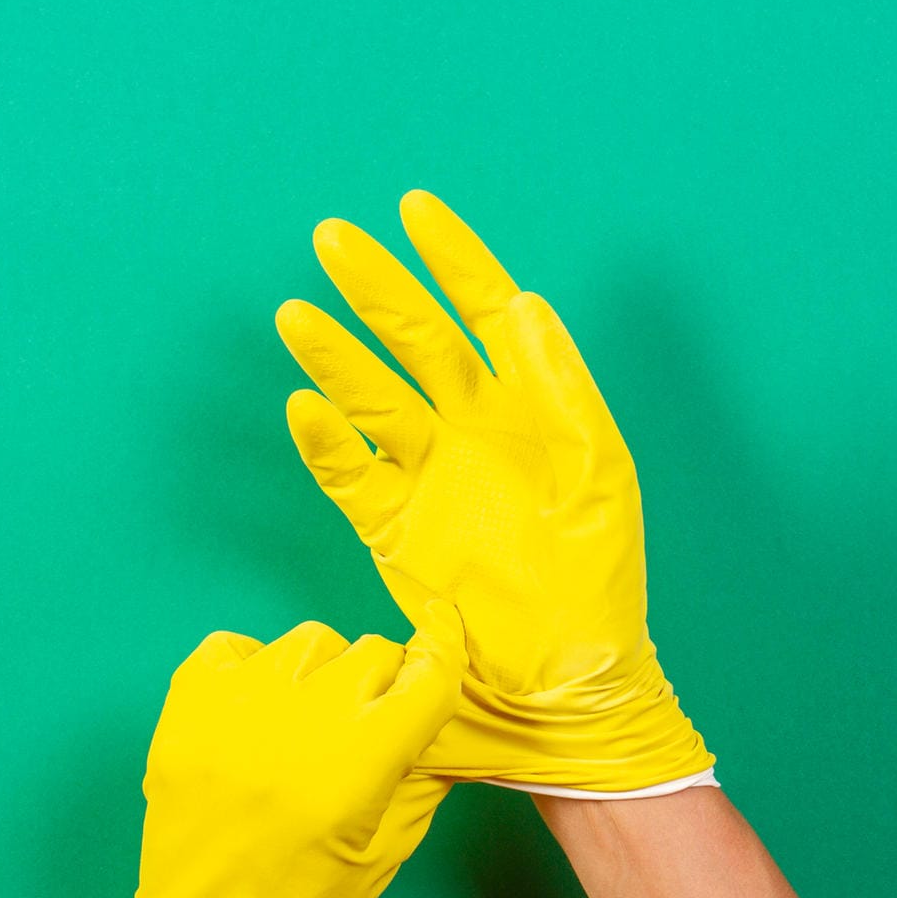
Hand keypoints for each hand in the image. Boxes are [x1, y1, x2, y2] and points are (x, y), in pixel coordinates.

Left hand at [33, 614, 464, 897]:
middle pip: (370, 653)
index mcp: (359, 758)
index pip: (425, 674)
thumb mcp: (389, 847)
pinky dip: (250, 668)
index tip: (441, 656)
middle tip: (364, 729)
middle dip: (381, 685)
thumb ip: (421, 773)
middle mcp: (300, 717)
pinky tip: (253, 714)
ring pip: (307, 641)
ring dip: (320, 674)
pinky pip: (232, 646)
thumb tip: (438, 714)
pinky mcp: (185, 706)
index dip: (442, 661)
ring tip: (303, 725)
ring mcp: (236, 705)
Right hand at [275, 190, 710, 792]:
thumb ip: (563, 390)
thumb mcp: (599, 478)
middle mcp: (473, 432)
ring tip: (297, 314)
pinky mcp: (391, 531)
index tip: (412, 208)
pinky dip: (324, 443)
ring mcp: (427, 479)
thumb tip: (525, 305)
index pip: (485, 312)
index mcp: (530, 408)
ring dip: (336, 356)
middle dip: (377, 288)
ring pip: (372, 399)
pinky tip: (302, 407)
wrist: (565, 689)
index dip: (451, 258)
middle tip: (331, 238)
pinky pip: (348, 475)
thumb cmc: (598, 586)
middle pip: (415, 341)